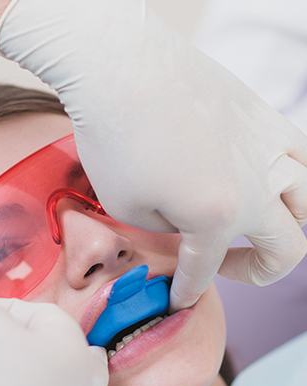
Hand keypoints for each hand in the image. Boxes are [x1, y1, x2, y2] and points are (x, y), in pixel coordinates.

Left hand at [0, 0, 306, 309]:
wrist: (121, 68)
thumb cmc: (115, 139)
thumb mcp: (128, 208)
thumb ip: (168, 231)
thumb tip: (186, 227)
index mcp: (219, 217)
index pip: (206, 270)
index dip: (188, 291)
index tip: (177, 300)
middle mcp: (259, 186)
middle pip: (288, 250)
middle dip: (256, 272)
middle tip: (224, 267)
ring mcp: (270, 147)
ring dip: (286, 228)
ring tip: (253, 228)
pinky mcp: (265, 116)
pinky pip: (300, 157)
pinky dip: (290, 180)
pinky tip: (263, 180)